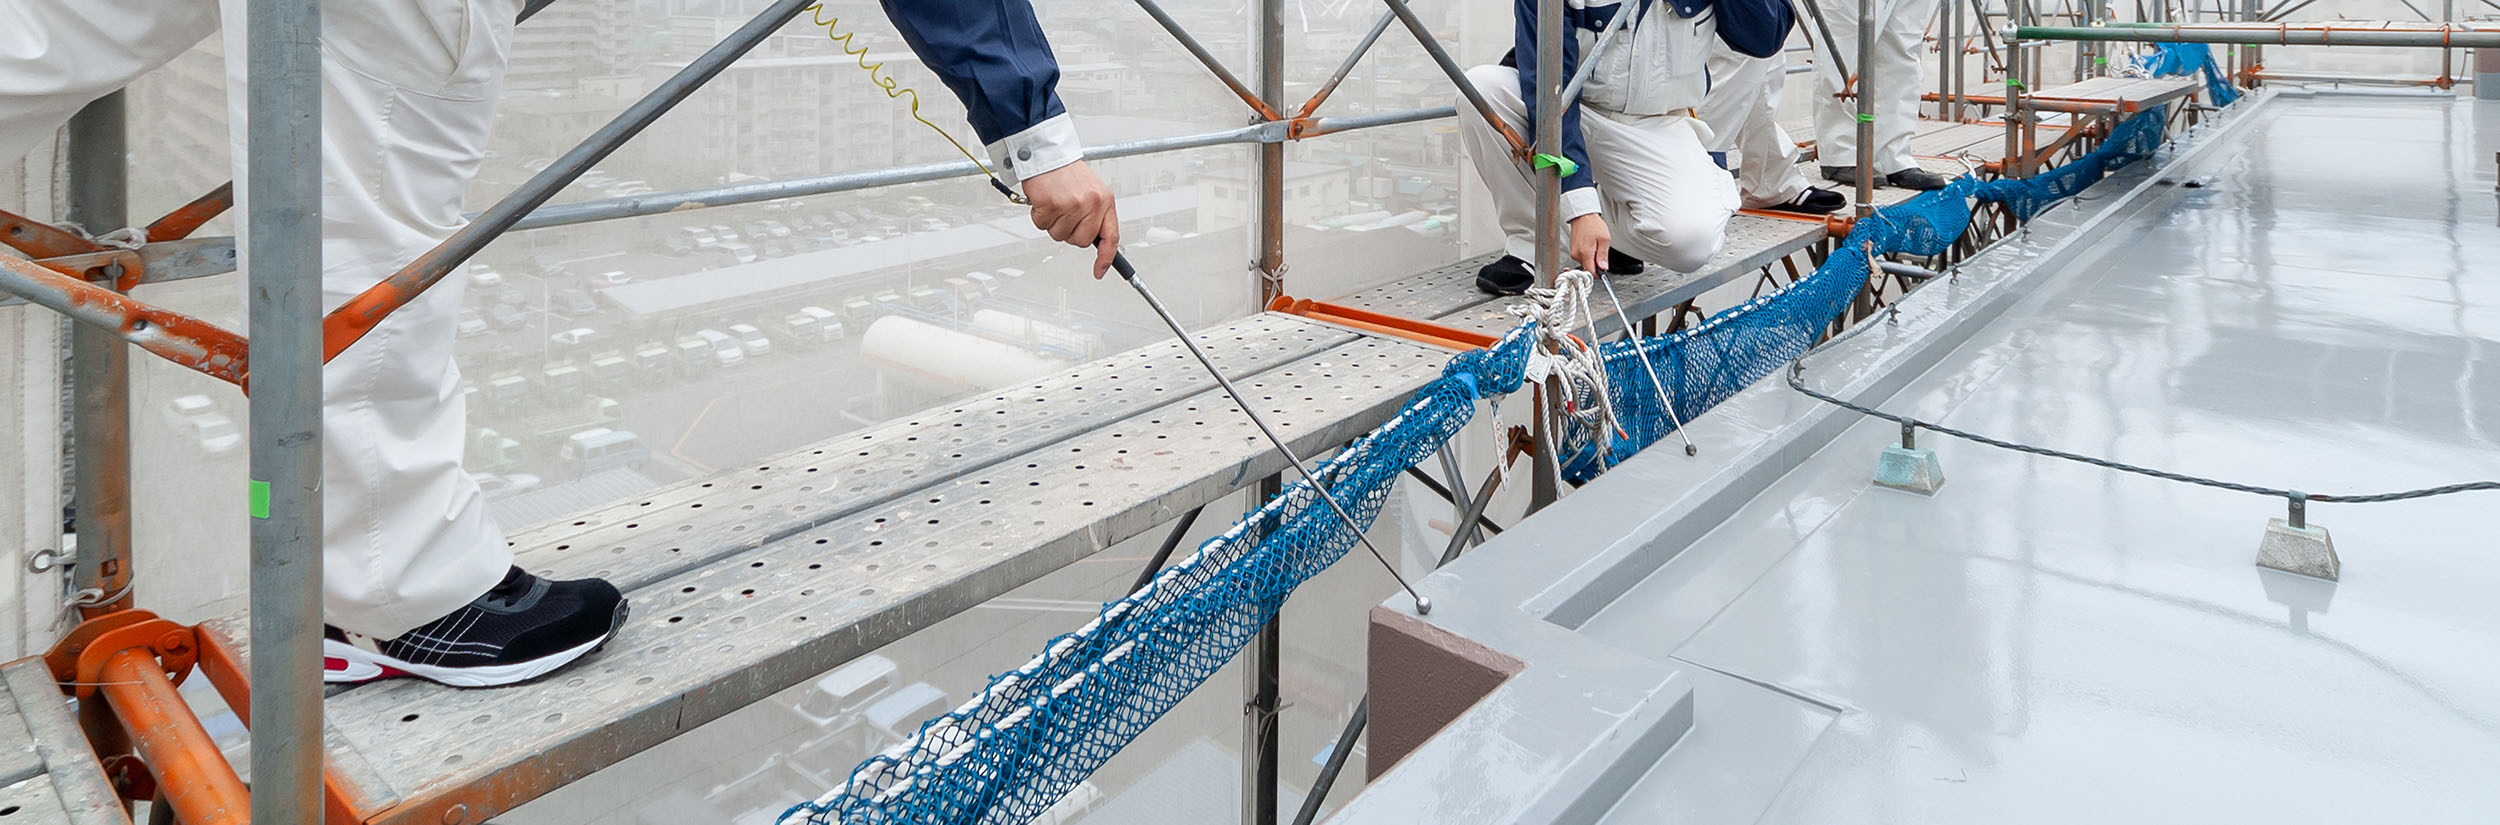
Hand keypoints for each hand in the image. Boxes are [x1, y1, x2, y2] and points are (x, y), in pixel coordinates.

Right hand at [1021, 161, 1120, 277]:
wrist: (1047, 154)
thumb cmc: (1067, 173)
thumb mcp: (1092, 191)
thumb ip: (1095, 215)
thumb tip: (1096, 241)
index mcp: (1105, 200)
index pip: (1111, 237)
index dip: (1106, 258)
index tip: (1100, 270)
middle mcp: (1092, 203)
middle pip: (1081, 241)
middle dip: (1070, 232)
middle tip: (1065, 214)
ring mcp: (1073, 205)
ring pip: (1060, 236)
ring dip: (1053, 223)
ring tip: (1055, 203)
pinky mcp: (1053, 205)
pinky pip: (1043, 225)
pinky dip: (1039, 216)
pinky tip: (1044, 201)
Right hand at [1568, 213, 1610, 274]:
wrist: (1583, 216)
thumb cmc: (1593, 224)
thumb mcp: (1604, 239)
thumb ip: (1603, 255)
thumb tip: (1603, 267)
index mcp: (1585, 253)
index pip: (1590, 272)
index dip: (1598, 274)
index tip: (1603, 271)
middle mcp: (1577, 254)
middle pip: (1587, 268)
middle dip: (1595, 264)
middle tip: (1601, 253)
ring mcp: (1573, 253)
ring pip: (1584, 263)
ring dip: (1591, 258)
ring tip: (1595, 246)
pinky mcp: (1572, 250)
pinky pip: (1581, 257)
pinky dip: (1587, 254)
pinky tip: (1590, 245)